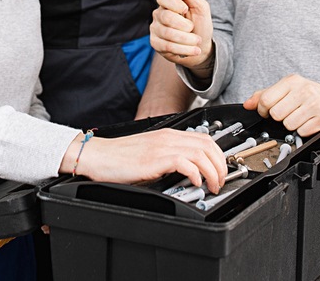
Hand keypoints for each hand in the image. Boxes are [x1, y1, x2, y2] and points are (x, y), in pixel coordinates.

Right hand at [68, 129, 226, 192]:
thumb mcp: (150, 152)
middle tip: (220, 181)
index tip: (220, 170)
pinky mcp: (154, 159)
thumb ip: (169, 155)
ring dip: (212, 172)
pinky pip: (185, 162)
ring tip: (212, 185)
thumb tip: (188, 168)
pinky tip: (195, 183)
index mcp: (168, 135)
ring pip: (201, 153)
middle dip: (221, 165)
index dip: (219, 155)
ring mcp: (161, 147)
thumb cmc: (120, 157)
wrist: (98, 156)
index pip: (205, 139)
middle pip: (208, 145)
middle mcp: (168, 138)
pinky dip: (195, 173)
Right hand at [150, 0, 212, 69]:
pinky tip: (193, 50)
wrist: (201, 46)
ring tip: (197, 42)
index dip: (174, 3)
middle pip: (166, 17)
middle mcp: (159, 14)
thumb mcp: (201, 8)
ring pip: (168, 34)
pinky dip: (183, 49)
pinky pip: (167, 46)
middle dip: (184, 26)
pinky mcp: (155, 43)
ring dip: (187, 40)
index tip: (185, 9)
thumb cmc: (200, 25)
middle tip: (193, 28)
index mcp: (168, 2)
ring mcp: (155, 29)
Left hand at [243, 75, 319, 136]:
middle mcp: (305, 90)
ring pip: (289, 124)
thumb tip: (247, 104)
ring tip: (300, 116)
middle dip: (279, 117)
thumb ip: (264, 95)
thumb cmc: (305, 95)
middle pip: (276, 114)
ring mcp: (316, 104)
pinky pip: (302, 132)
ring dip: (292, 124)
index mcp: (292, 81)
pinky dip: (303, 130)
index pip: (265, 100)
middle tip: (288, 113)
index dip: (262, 110)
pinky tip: (308, 122)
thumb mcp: (285, 89)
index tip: (267, 112)